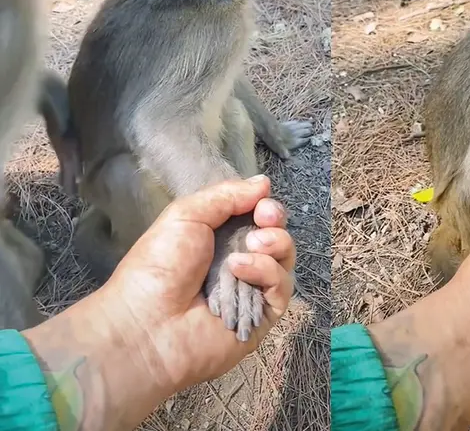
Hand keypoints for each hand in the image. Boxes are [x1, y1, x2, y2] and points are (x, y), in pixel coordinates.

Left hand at [23, 176, 294, 430]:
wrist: (148, 324)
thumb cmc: (159, 267)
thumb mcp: (186, 216)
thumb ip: (227, 196)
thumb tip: (264, 182)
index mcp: (219, 240)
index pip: (257, 218)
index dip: (265, 208)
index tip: (262, 205)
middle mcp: (240, 263)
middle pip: (277, 236)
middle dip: (275, 222)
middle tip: (264, 219)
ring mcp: (253, 290)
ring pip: (285, 259)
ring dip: (274, 244)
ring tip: (251, 245)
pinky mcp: (264, 315)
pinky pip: (282, 286)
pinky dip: (266, 272)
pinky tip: (240, 269)